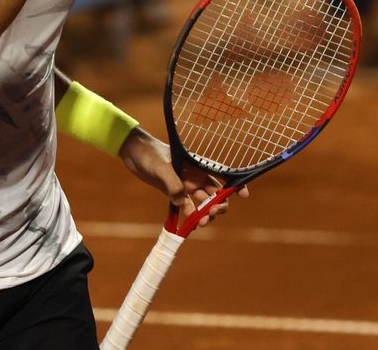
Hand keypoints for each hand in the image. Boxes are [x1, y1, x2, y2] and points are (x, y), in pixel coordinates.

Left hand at [118, 128, 248, 229]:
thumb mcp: (162, 168)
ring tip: (201, 223)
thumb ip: (173, 184)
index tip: (244, 196)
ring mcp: (184, 184)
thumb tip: (182, 202)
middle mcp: (194, 175)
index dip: (235, 184)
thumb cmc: (150, 153)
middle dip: (218, 205)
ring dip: (205, 213)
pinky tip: (189, 224)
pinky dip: (189, 215)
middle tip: (212, 215)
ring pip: (201, 202)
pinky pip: (185, 206)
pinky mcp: (172, 191)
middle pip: (214, 193)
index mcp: (197, 165)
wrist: (133, 152)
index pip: (221, 174)